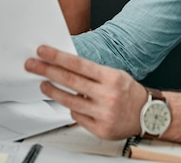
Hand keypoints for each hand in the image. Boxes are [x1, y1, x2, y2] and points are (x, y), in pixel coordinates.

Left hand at [25, 45, 147, 139]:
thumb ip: (92, 71)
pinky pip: (77, 117)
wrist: (148, 115)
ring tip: (43, 84)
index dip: (57, 57)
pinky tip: (70, 103)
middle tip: (32, 65)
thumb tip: (67, 63)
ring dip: (52, 91)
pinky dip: (72, 108)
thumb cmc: (129, 92)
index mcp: (111, 78)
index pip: (78, 64)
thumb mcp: (115, 74)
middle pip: (70, 80)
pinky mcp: (100, 129)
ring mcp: (103, 114)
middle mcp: (107, 95)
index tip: (42, 52)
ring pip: (69, 101)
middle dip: (47, 71)